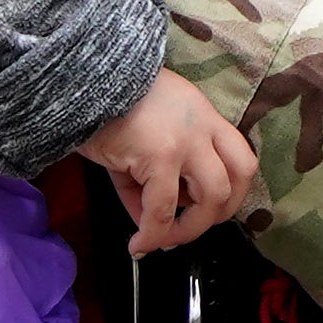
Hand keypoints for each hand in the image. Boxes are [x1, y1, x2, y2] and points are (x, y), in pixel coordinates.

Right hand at [79, 69, 256, 255]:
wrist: (82, 78)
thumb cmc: (107, 102)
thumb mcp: (141, 136)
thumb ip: (150, 179)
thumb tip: (153, 226)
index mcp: (203, 115)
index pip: (240, 157)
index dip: (231, 193)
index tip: (206, 212)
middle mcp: (203, 125)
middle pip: (239, 177)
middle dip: (217, 214)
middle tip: (189, 228)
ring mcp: (186, 139)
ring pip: (212, 196)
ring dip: (190, 229)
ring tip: (164, 239)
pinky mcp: (161, 154)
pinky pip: (163, 208)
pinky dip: (152, 234)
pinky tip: (138, 243)